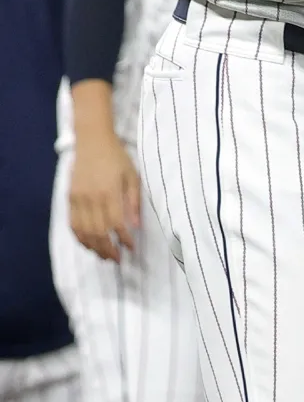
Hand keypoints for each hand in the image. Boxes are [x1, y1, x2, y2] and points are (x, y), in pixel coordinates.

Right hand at [69, 132, 141, 261]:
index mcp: (109, 192)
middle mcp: (91, 198)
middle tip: (118, 260)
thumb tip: (135, 226)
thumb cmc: (117, 158)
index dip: (124, 239)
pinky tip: (89, 245)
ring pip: (83, 231)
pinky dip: (80, 238)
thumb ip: (134, 201)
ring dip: (93, 247)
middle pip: (98, 232)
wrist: (92, 142)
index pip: (116, 223)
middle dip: (108, 249)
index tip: (131, 248)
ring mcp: (77, 199)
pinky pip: (72, 223)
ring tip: (104, 256)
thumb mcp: (133, 176)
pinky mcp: (69, 198)